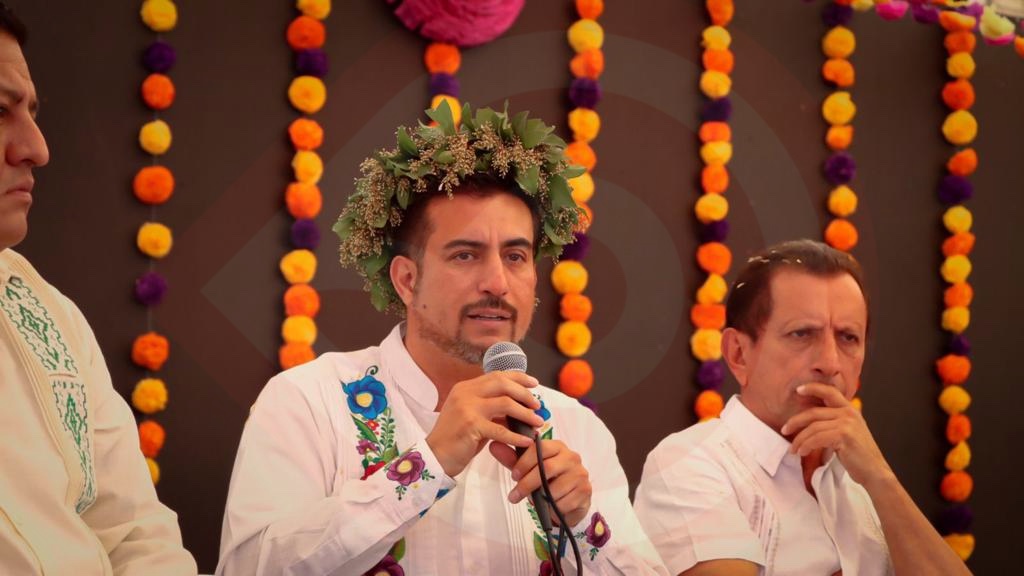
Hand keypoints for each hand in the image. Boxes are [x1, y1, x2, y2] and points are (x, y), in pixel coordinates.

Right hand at [426, 371, 543, 476]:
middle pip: (503, 383)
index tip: (534, 383)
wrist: (434, 456)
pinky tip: (527, 441)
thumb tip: (519, 408)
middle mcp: (465, 393)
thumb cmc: (456, 439)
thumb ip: (492, 410)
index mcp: (465, 388)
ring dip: (525, 413)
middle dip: (524, 393)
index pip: (496, 375)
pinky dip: (517, 436)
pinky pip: (501, 430)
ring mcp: (467, 408)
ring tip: (537, 422)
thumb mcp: (474, 417)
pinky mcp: (471, 426)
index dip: (518, 377)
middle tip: (538, 404)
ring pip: (506, 404)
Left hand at [490, 439, 592, 527]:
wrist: (570, 502)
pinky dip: (552, 508)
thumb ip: (512, 459)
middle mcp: (572, 457)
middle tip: (514, 495)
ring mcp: (580, 474)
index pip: (540, 448)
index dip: (525, 461)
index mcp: (557, 447)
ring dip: (540, 499)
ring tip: (534, 502)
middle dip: (528, 483)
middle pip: (547, 468)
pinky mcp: (585, 491)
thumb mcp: (528, 470)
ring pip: (555, 488)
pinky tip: (549, 507)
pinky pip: (563, 502)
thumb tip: (493, 445)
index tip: (513, 475)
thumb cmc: (547, 482)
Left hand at [780, 383, 894, 486]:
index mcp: (850, 410)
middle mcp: (849, 413)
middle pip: (813, 413)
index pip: (830, 391)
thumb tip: (808, 424)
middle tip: (784, 430)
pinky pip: (817, 438)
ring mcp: (847, 423)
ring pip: (813, 427)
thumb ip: (833, 423)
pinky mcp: (844, 435)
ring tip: (794, 450)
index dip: (812, 388)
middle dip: (795, 422)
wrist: (874, 471)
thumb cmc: (858, 456)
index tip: (798, 390)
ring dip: (799, 440)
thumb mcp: (847, 433)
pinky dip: (806, 445)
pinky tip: (802, 452)